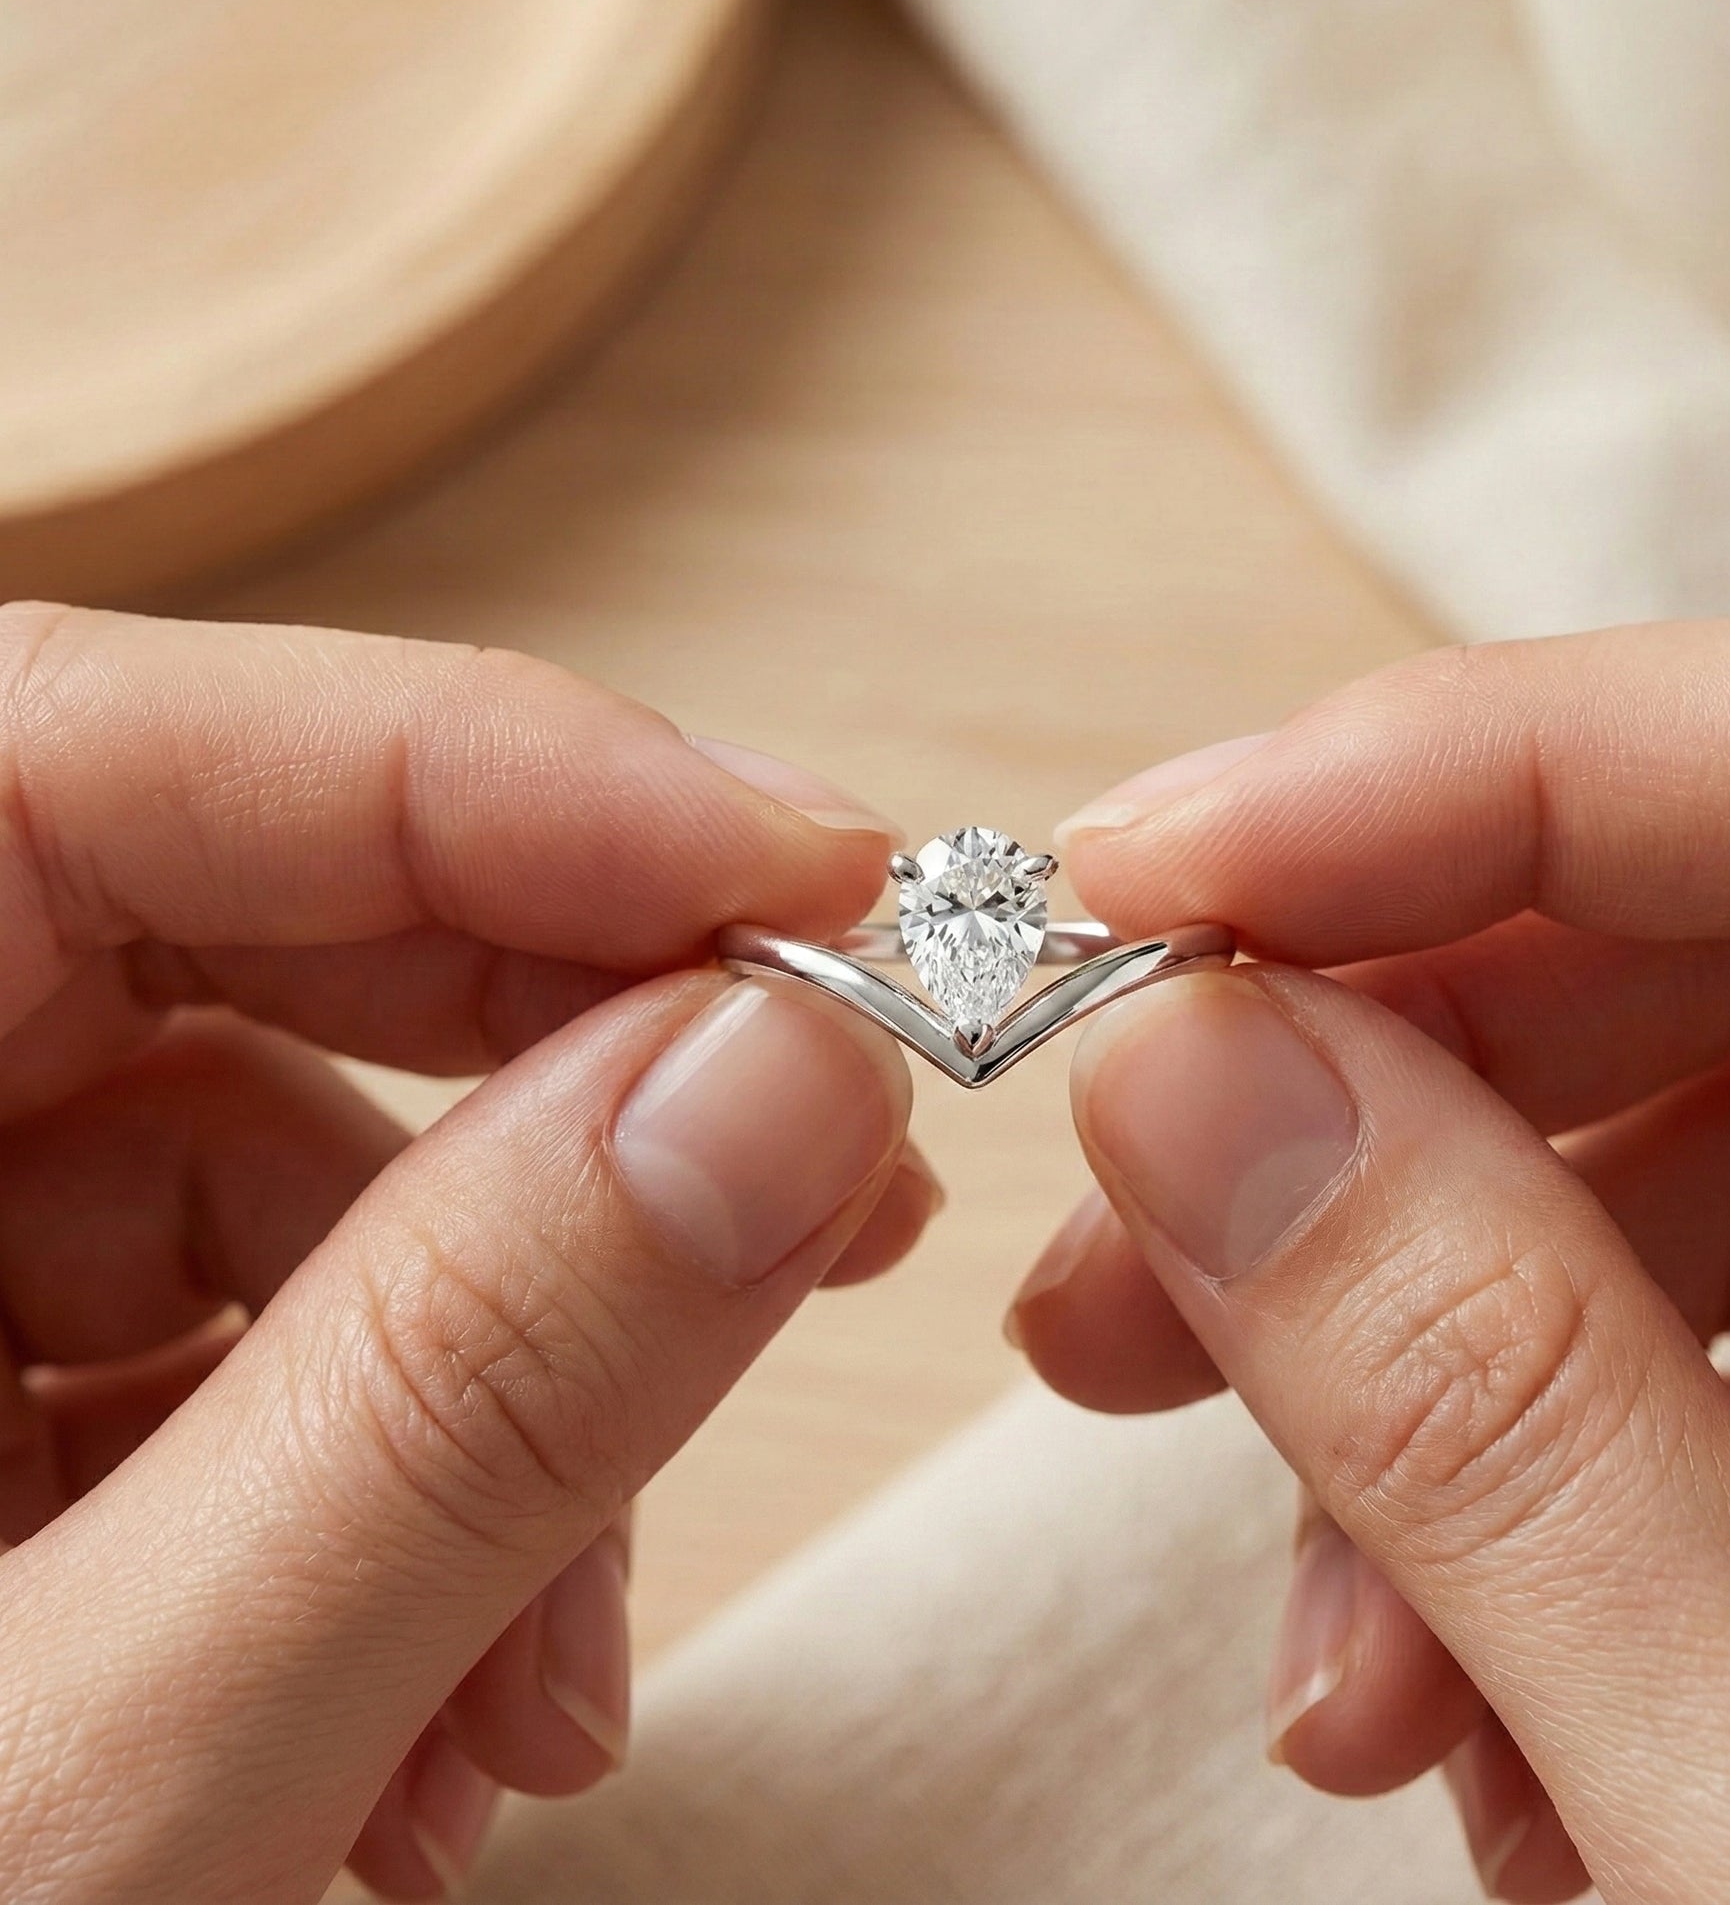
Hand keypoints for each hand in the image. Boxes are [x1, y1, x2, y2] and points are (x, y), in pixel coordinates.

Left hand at [0, 604, 932, 1902]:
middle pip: (229, 929)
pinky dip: (413, 1491)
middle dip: (564, 1069)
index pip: (96, 755)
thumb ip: (444, 1410)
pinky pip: (259, 1332)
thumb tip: (788, 1084)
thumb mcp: (74, 1811)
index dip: (491, 775)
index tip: (812, 882)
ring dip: (505, 1388)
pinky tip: (443, 1713)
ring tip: (545, 1686)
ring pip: (290, 1164)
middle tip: (828, 1175)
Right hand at [1009, 604, 1729, 1902]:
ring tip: (1315, 1633)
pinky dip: (1559, 1513)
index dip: (1446, 780)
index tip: (1134, 880)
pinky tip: (1466, 1711)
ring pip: (1699, 1184)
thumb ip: (1495, 1405)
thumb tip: (1187, 1085)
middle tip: (1114, 1244)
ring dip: (1437, 1379)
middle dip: (1373, 1104)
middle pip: (1725, 958)